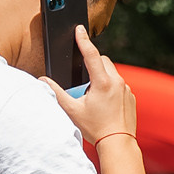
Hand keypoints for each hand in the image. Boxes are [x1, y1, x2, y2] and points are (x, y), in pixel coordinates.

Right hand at [45, 26, 136, 150]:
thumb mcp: (72, 110)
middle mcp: (117, 83)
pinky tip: (104, 103)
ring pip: (112, 73)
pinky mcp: (131, 97)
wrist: (118, 143)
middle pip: (103, 61)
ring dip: (102, 76)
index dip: (83, 40)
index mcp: (102, 82)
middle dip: (93, 63)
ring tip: (93, 94)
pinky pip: (119, 85)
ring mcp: (126, 90)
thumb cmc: (96, 128)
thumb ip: (56, 93)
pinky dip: (111, 87)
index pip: (91, 54)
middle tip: (83, 80)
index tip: (79, 29)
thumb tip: (43, 81)